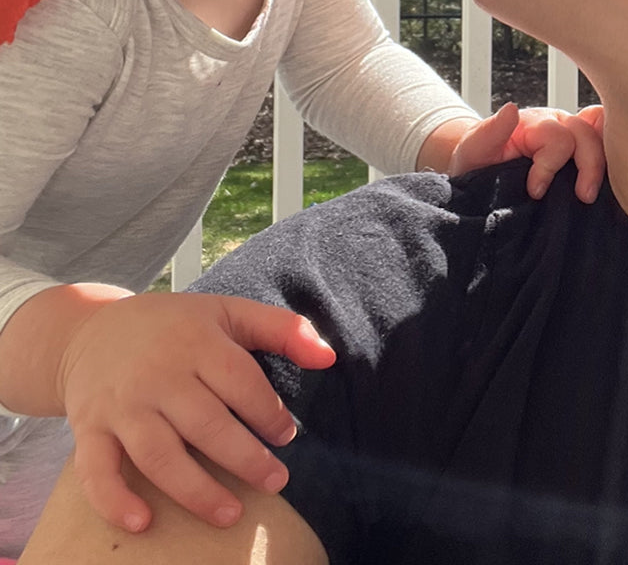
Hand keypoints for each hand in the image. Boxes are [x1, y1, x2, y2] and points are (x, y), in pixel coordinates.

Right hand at [56, 291, 335, 533]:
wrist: (91, 331)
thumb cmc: (175, 326)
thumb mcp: (228, 312)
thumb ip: (283, 329)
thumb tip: (330, 357)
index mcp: (196, 342)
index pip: (240, 382)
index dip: (268, 412)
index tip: (286, 435)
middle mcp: (158, 375)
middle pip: (206, 425)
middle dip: (246, 459)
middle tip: (276, 482)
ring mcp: (122, 406)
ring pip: (159, 456)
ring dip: (197, 491)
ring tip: (232, 515)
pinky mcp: (89, 430)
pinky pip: (96, 471)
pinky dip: (115, 501)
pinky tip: (144, 523)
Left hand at [448, 102, 606, 201]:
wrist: (479, 175)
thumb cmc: (478, 161)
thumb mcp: (474, 149)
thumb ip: (490, 131)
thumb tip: (511, 109)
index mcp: (537, 123)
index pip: (558, 137)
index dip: (550, 165)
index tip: (535, 191)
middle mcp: (561, 126)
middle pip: (588, 135)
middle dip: (590, 166)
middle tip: (584, 197)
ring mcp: (575, 140)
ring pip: (604, 139)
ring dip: (607, 164)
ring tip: (600, 193)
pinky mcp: (583, 158)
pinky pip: (608, 151)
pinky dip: (615, 165)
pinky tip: (616, 187)